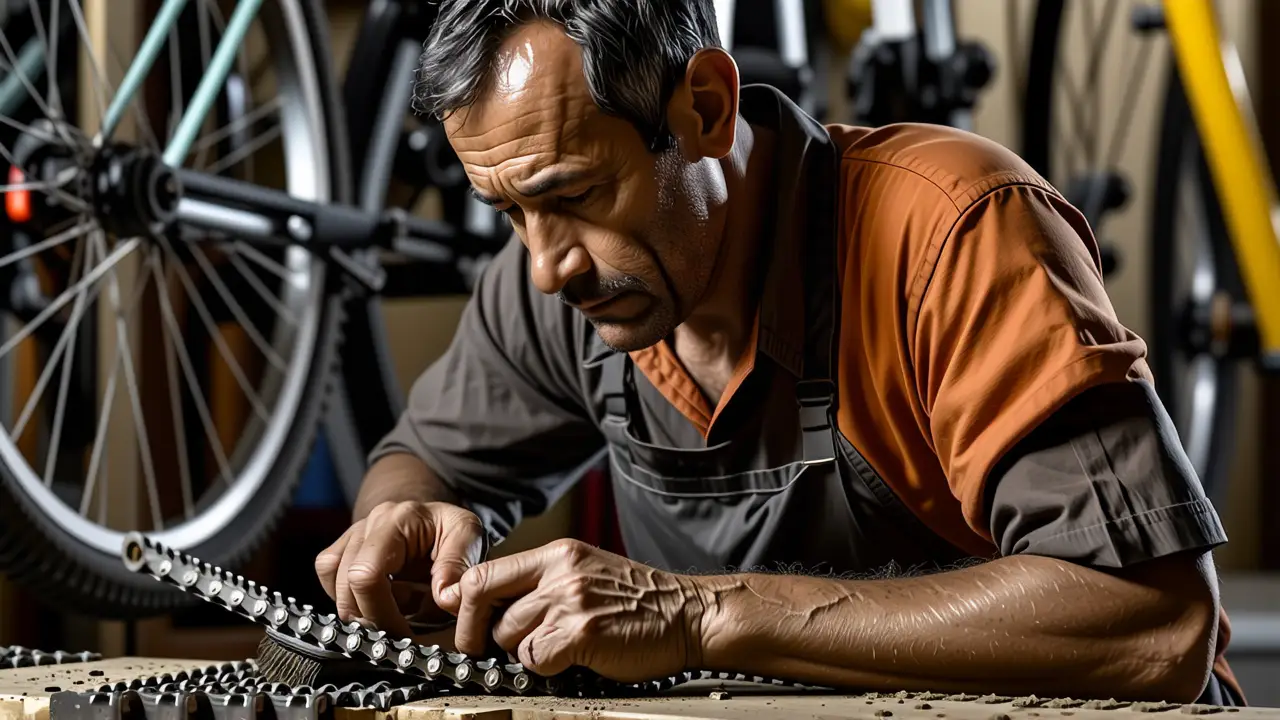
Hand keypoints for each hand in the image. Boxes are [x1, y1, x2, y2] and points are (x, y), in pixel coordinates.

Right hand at [315, 500, 486, 637]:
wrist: (435, 517)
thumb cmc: (452, 529)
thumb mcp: (470, 536)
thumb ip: (459, 564)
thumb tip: (444, 597)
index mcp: (398, 520)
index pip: (366, 573)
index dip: (380, 612)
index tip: (403, 635)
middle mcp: (368, 525)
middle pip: (347, 586)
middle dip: (373, 619)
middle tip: (401, 634)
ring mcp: (352, 535)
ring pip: (335, 586)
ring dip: (362, 611)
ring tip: (394, 613)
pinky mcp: (343, 549)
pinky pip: (330, 579)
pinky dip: (350, 599)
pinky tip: (377, 603)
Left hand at [449, 538, 706, 681]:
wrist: (688, 615)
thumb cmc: (640, 601)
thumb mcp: (587, 571)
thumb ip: (544, 580)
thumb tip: (495, 606)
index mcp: (558, 554)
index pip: (483, 572)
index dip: (465, 605)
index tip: (468, 625)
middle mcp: (560, 571)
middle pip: (485, 604)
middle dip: (483, 634)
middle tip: (492, 650)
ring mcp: (570, 601)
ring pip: (508, 636)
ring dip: (523, 652)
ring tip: (554, 649)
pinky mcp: (581, 634)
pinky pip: (534, 660)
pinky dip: (546, 668)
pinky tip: (571, 660)